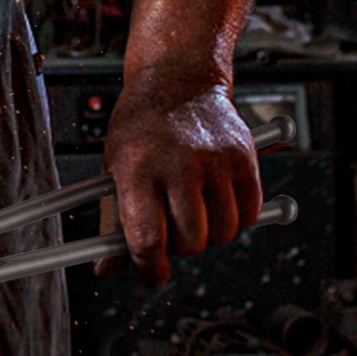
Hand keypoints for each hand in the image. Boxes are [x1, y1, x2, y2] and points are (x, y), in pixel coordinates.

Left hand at [95, 83, 261, 285]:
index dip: (150, 268)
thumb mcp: (114, 172)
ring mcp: (215, 160)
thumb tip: (107, 271)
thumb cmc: (139, 133)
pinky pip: (249, 213)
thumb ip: (113, 224)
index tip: (152, 273)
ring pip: (223, 233)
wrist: (177, 82)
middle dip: (180, 249)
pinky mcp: (244, 157)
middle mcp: (178, 164)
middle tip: (172, 231)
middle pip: (190, 242)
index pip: (148, 239)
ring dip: (209, 235)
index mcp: (136, 171)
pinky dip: (236, 219)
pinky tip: (216, 204)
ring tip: (193, 213)